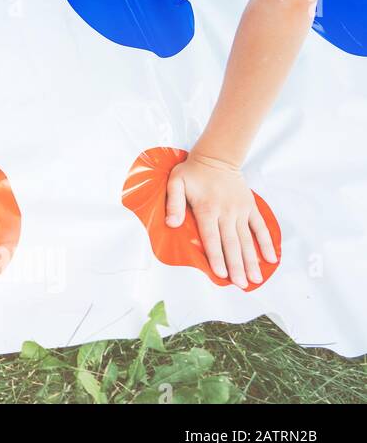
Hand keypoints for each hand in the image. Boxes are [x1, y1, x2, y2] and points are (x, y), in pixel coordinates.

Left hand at [166, 153, 277, 286]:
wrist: (217, 157)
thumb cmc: (192, 172)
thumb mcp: (175, 183)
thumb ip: (173, 204)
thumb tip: (172, 224)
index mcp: (207, 209)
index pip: (212, 238)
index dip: (217, 257)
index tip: (221, 274)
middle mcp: (226, 212)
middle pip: (232, 243)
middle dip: (237, 265)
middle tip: (242, 285)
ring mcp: (240, 210)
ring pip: (247, 239)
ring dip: (252, 260)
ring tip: (255, 279)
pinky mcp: (250, 207)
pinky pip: (260, 227)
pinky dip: (266, 243)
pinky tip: (271, 259)